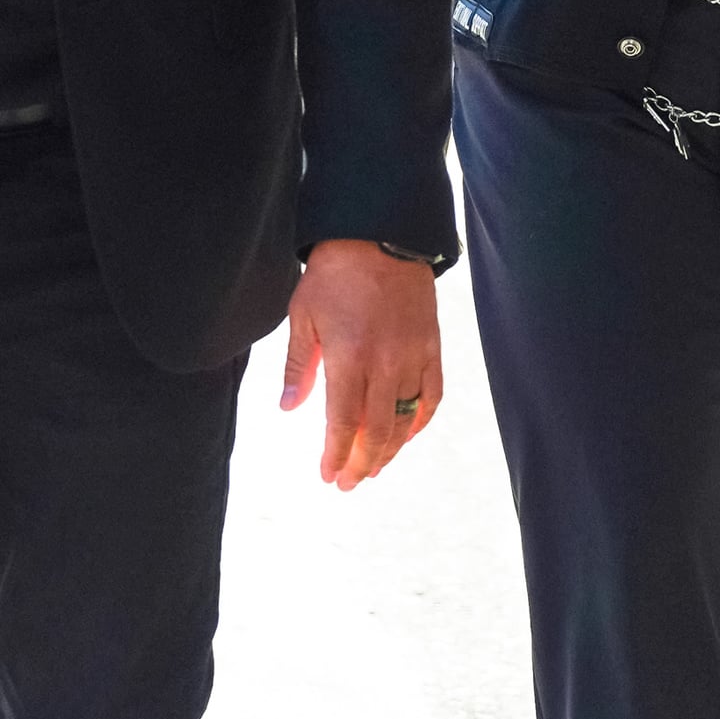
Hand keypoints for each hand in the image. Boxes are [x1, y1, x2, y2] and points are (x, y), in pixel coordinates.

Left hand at [280, 239, 442, 490]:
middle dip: (362, 463)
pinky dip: (421, 421)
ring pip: (406, 420)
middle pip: (376, 430)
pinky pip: (432, 395)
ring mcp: (413, 356)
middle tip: (349, 482)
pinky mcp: (432, 347)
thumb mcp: (303, 316)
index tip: (327, 476)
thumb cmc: (334, 275)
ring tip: (374, 467)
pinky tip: (406, 435)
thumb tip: (288, 409)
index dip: (336, 454)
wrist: (380, 236)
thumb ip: (297, 366)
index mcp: (348, 356)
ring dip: (390, 450)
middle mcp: (384, 362)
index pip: (343, 422)